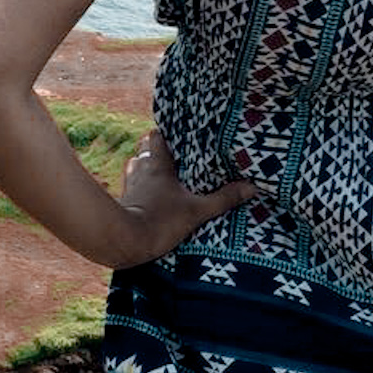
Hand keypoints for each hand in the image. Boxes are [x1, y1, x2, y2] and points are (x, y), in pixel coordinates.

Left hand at [118, 129, 254, 264]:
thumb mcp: (197, 211)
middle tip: (172, 156)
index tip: (175, 132)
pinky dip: (136, 189)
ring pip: (134, 168)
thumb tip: (251, 187)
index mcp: (158, 166)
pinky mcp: (122, 204)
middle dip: (155, 151)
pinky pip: (129, 189)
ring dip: (143, 169)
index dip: (164, 133)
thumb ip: (223, 199)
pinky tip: (145, 197)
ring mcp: (129, 188)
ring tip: (159, 174)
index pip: (156, 137)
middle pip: (143, 151)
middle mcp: (140, 171)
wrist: (124, 241)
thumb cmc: (160, 221)